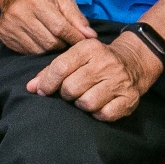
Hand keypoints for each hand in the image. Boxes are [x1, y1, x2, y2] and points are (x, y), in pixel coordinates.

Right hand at [0, 0, 96, 53]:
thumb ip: (77, 18)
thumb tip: (91, 36)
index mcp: (35, 0)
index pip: (60, 28)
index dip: (74, 38)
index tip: (82, 42)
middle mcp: (19, 12)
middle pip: (49, 42)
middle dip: (63, 45)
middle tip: (67, 42)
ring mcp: (9, 25)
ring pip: (39, 50)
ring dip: (51, 49)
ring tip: (55, 42)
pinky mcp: (3, 35)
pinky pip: (27, 52)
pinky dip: (38, 50)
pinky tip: (40, 41)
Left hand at [28, 33, 163, 121]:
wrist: (133, 62)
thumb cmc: (95, 61)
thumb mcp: (75, 57)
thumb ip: (52, 70)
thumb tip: (31, 87)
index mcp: (89, 49)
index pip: (60, 68)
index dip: (47, 83)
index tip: (42, 91)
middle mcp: (105, 63)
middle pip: (71, 88)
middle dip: (66, 94)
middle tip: (71, 92)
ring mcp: (119, 81)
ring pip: (87, 103)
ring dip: (81, 104)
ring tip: (85, 97)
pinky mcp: (129, 98)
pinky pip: (104, 114)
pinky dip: (97, 114)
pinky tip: (99, 105)